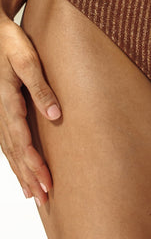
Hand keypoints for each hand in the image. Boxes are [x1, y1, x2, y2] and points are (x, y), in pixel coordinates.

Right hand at [0, 15, 61, 206]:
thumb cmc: (11, 43)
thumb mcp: (27, 61)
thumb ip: (39, 87)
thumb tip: (54, 114)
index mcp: (6, 101)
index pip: (21, 141)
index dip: (34, 164)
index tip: (48, 182)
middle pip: (14, 152)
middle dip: (30, 175)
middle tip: (45, 197)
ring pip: (8, 150)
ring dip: (21, 172)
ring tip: (34, 192)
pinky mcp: (1, 109)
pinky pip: (6, 140)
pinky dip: (14, 158)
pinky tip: (21, 168)